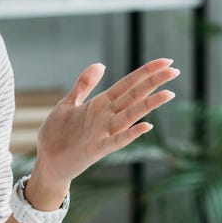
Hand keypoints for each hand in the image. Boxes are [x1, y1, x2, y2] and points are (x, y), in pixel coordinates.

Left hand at [33, 59, 178, 191]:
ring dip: (148, 106)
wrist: (46, 161)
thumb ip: (84, 85)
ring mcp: (104, 133)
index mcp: (101, 104)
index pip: (129, 84)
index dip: (146, 72)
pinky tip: (146, 126)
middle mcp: (107, 117)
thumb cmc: (57, 134)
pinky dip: (131, 134)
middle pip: (134, 96)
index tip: (166, 61)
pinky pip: (117, 141)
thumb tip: (100, 64)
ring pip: (130, 116)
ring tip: (168, 94)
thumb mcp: (68, 103)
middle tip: (175, 71)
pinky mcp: (97, 149)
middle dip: (154, 83)